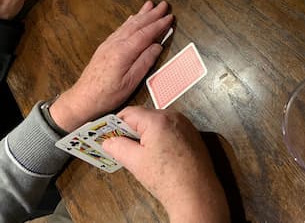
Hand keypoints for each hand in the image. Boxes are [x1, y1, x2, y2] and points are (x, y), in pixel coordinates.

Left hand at [50, 1, 172, 131]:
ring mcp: (109, 44)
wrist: (83, 98)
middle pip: (137, 25)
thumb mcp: (131, 82)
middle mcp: (115, 44)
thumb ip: (145, 62)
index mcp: (123, 52)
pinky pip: (120, 29)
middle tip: (163, 5)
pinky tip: (132, 18)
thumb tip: (157, 46)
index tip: (169, 17)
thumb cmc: (107, 94)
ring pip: (128, 25)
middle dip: (152, 14)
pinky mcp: (105, 47)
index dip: (159, 25)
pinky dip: (129, 21)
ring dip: (141, 14)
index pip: (145, 34)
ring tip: (150, 5)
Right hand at [103, 107, 229, 222]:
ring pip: (157, 123)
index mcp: (158, 120)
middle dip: (132, 131)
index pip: (129, 113)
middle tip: (122, 147)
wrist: (195, 193)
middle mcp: (173, 117)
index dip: (116, 124)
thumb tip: (108, 141)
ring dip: (146, 134)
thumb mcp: (135, 162)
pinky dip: (160, 137)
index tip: (109, 135)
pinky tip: (158, 155)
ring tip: (141, 154)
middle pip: (144, 116)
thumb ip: (118, 147)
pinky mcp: (191, 133)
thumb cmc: (169, 179)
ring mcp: (184, 124)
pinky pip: (169, 129)